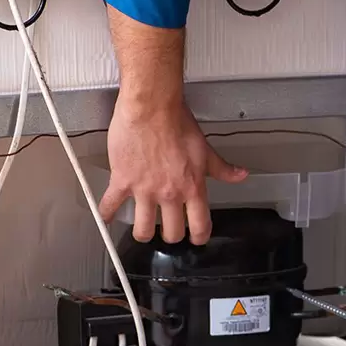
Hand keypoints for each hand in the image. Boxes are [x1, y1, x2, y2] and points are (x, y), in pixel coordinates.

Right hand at [100, 98, 247, 244]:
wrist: (151, 107)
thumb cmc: (176, 122)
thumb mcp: (204, 149)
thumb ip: (222, 168)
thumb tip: (240, 174)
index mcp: (192, 187)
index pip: (200, 226)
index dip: (199, 237)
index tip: (196, 238)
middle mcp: (169, 193)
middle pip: (172, 233)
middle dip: (171, 236)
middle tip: (168, 230)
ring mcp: (144, 190)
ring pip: (143, 230)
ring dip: (143, 233)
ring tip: (143, 229)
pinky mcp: (123, 181)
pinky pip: (110, 206)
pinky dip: (106, 215)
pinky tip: (106, 218)